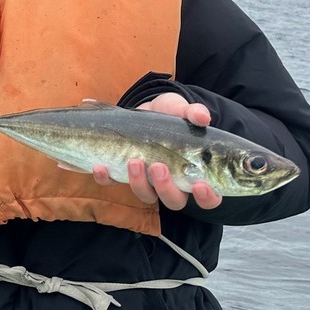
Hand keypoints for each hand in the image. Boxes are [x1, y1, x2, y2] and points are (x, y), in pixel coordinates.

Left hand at [90, 93, 221, 210]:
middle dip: (166, 188)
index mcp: (194, 172)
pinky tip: (100, 167)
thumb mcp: (180, 109)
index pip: (209, 196)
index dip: (207, 196)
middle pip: (174, 200)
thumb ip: (193, 113)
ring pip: (145, 195)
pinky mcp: (121, 173)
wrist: (143, 109)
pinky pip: (112, 183)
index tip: (200, 184)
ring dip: (138, 183)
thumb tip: (203, 118)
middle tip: (159, 167)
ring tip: (134, 161)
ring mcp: (146, 181)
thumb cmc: (169, 115)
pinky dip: (105, 178)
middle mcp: (172, 183)